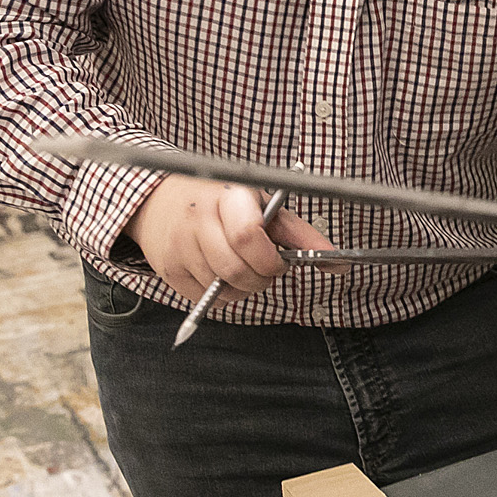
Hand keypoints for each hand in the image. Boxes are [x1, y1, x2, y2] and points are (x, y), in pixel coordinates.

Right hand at [124, 175, 336, 304]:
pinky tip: (220, 273)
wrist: (159, 202)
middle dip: (260, 278)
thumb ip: (299, 234)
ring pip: (224, 289)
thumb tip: (338, 261)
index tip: (277, 261)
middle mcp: (198, 220)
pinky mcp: (168, 270)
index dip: (268, 259)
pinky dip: (222, 294)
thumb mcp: (262, 207)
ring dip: (243, 287)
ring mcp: (179, 246)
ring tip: (241, 266)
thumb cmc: (220, 203)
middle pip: (237, 270)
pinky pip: (206, 299)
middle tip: (263, 268)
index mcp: (227, 198)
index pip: (248, 236)